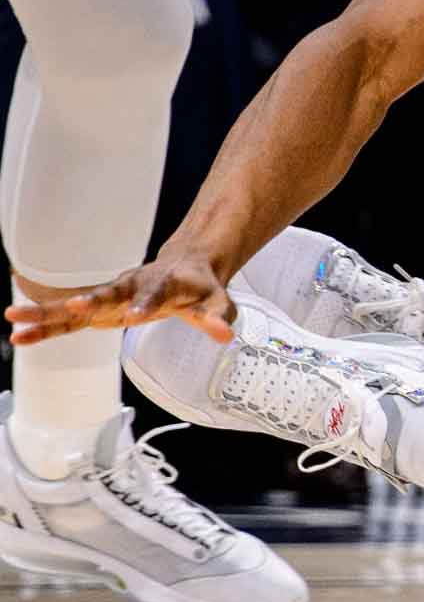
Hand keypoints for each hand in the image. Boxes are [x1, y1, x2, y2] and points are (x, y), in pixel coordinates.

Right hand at [5, 254, 233, 344]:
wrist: (185, 267)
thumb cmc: (200, 286)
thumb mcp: (217, 301)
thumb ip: (218, 316)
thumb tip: (224, 334)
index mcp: (163, 284)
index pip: (155, 294)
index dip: (147, 304)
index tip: (136, 316)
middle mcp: (131, 287)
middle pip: (106, 293)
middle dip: (86, 300)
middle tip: (68, 306)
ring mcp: (111, 297)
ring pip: (77, 305)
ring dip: (47, 312)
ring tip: (13, 319)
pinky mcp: (98, 309)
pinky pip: (69, 320)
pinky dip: (46, 326)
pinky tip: (19, 335)